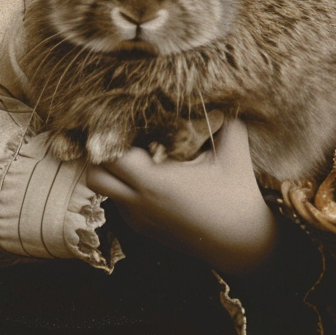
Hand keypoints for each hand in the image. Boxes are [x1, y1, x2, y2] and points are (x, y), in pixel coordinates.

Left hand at [86, 120, 276, 273]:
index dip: (111, 134)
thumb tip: (216, 91)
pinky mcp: (143, 227)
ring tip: (135, 153)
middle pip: (94, 173)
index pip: (109, 155)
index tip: (124, 118)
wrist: (240, 243)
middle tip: (123, 135)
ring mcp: (139, 217)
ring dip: (112, 171)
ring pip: (104, 189)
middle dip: (102, 152)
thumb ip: (224, 118)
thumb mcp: (234, 151)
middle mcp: (140, 201)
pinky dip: (125, 185)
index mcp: (155, 181)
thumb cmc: (237, 195)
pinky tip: (150, 174)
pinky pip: (120, 201)